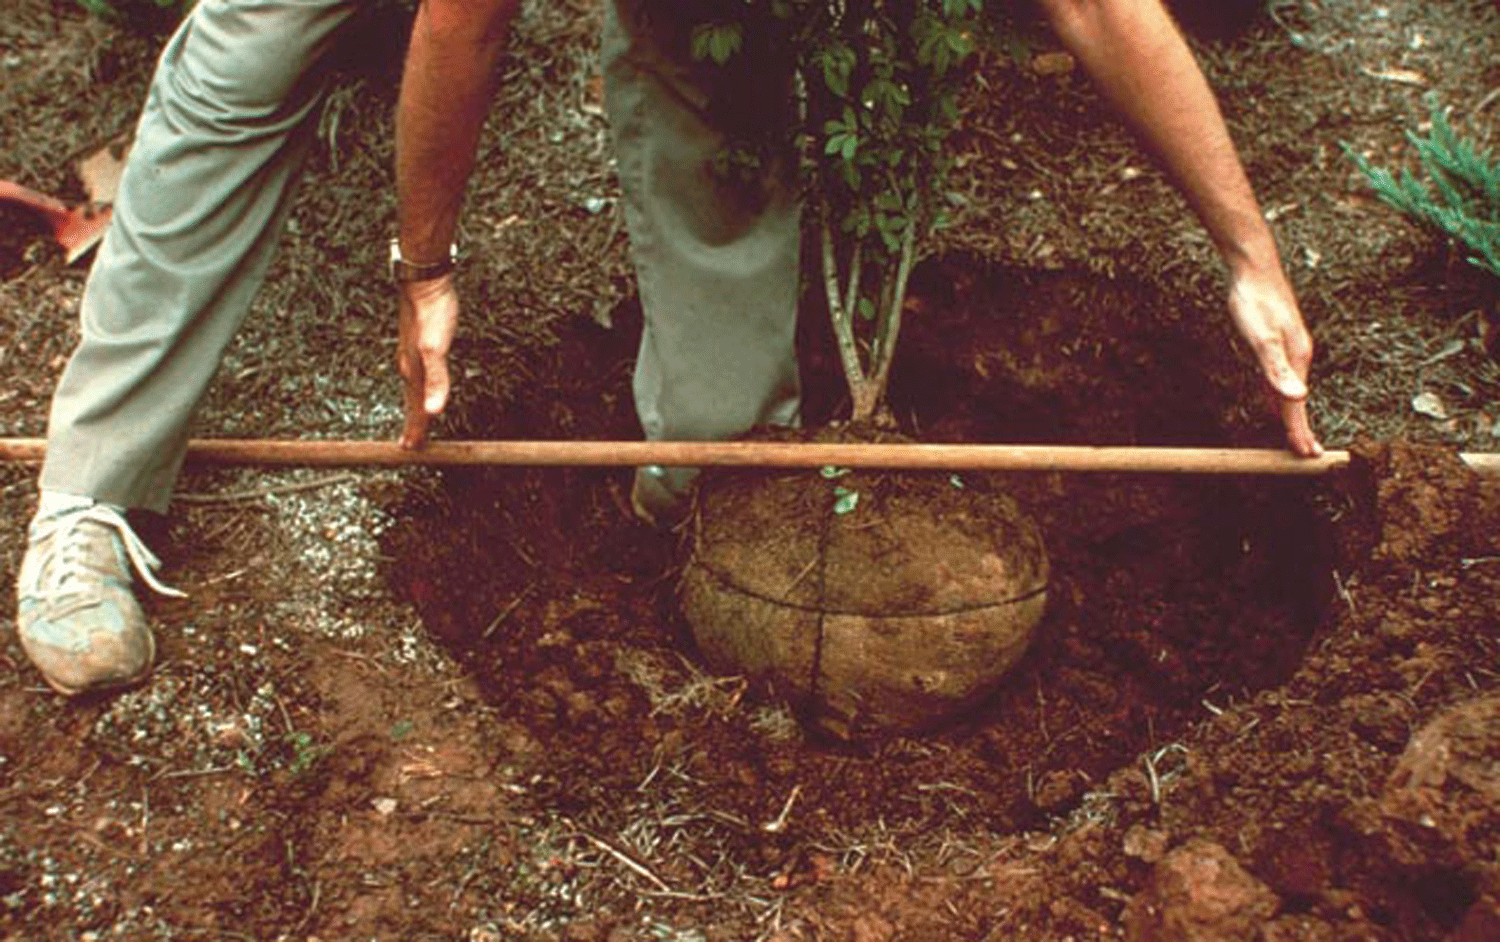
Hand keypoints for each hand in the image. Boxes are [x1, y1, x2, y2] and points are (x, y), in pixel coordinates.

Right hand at [397, 274, 457, 448]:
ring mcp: (412, 355)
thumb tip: (433, 412)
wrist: (424, 283)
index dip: (417, 431)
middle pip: (413, 403)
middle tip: (411, 445)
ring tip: (416, 421)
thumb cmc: (432, 314)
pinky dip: (421, 386)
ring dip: (415, 408)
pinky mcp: (418, 342)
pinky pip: (420, 373)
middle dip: (414, 425)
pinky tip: (422, 384)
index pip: (417, 410)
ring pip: (415, 389)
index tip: (412, 450)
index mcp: (414, 372)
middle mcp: (410, 366)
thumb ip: (437, 380)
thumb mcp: (436, 349)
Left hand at [1226, 264, 1322, 456]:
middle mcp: (1297, 357)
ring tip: (1295, 437)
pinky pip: (1280, 378)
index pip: (1297, 406)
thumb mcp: (1262, 338)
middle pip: (1298, 402)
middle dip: (1302, 429)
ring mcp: (1288, 349)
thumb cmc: (1255, 302)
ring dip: (1292, 415)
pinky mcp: (1276, 342)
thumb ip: (1277, 369)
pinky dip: (1279, 396)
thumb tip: (1299, 397)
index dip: (1300, 432)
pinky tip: (1274, 401)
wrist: (1253, 268)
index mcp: (1297, 360)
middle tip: (1307, 456)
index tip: (1309, 457)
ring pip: (1290, 391)